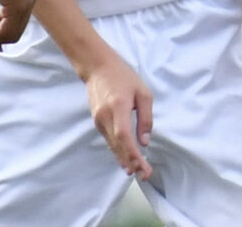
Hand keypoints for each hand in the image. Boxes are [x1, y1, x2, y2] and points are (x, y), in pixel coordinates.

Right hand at [84, 52, 153, 179]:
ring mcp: (98, 119)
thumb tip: (144, 141)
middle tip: (144, 175)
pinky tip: (125, 157)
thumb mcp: (142, 92)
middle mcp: (105, 116)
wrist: (98, 66)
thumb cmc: (123, 76)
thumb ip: (145, 117)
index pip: (124, 136)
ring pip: (112, 144)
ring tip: (136, 171)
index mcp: (118, 107)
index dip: (132, 154)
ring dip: (123, 159)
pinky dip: (117, 149)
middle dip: (131, 162)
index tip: (142, 166)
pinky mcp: (96, 120)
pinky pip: (108, 139)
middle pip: (117, 145)